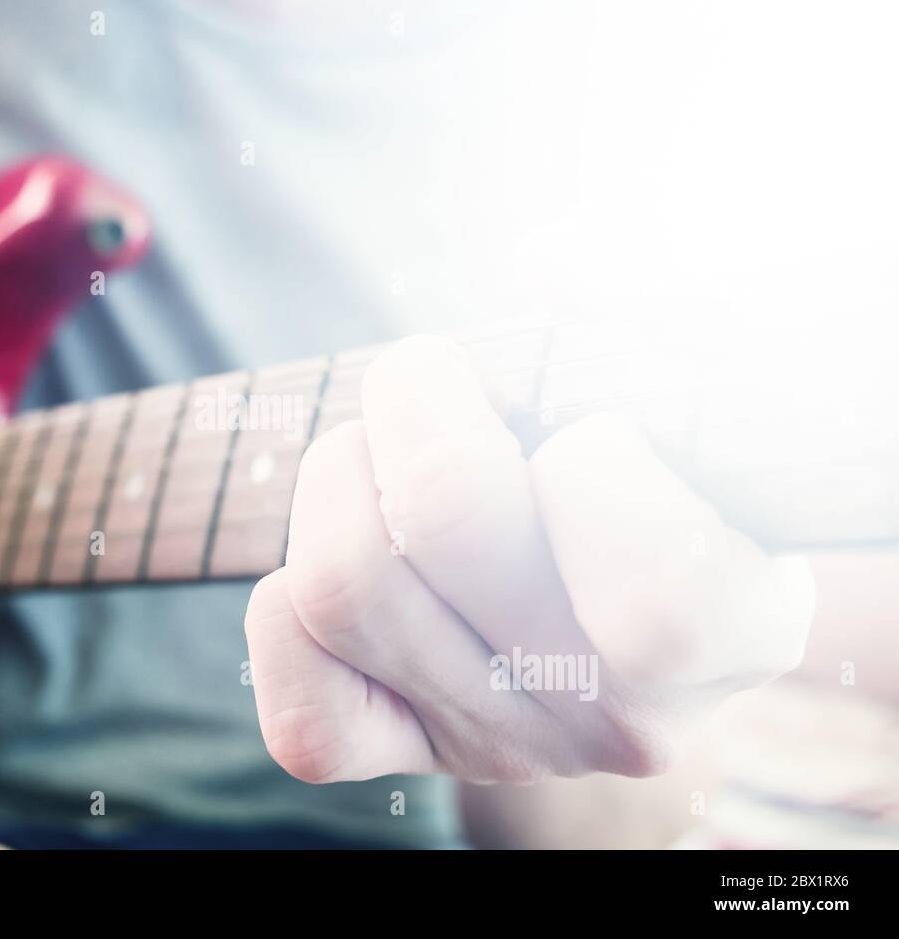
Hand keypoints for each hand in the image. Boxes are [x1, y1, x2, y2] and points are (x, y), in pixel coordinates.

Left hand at [244, 336, 814, 782]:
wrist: (634, 576)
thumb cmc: (654, 451)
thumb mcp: (689, 376)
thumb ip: (642, 313)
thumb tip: (547, 257)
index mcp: (732, 632)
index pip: (648, 586)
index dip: (593, 457)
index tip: (590, 427)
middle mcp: (619, 718)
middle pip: (445, 519)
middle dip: (418, 402)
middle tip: (430, 380)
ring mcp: (506, 748)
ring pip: (342, 588)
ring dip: (338, 476)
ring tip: (377, 453)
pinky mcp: (407, 756)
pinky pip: (301, 716)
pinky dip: (282, 613)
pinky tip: (344, 554)